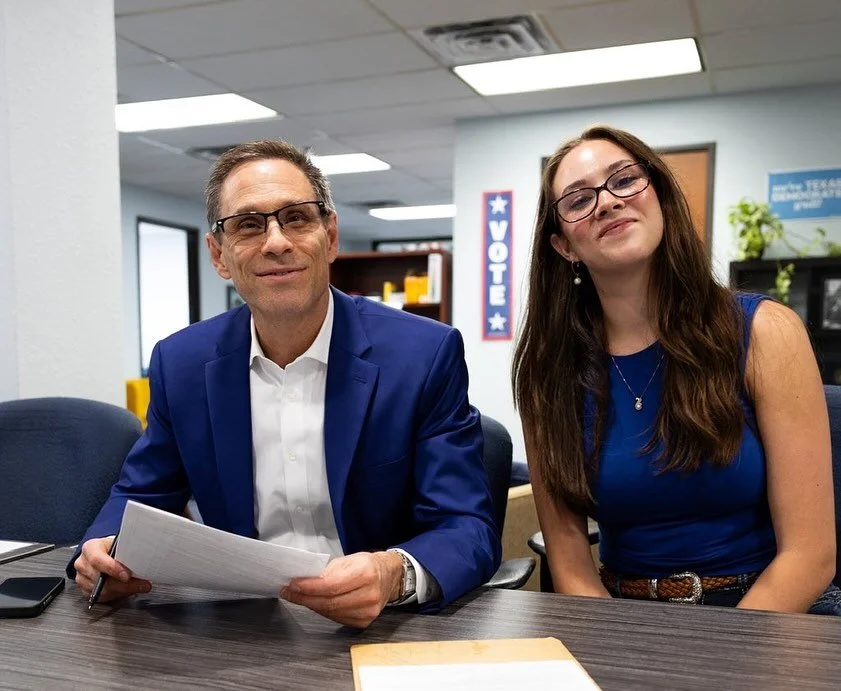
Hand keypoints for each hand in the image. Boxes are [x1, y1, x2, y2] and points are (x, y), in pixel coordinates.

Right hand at [74, 536, 151, 602]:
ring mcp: (82, 578)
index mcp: (90, 548)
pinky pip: (101, 597)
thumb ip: (127, 551)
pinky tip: (126, 589)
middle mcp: (83, 563)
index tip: (127, 576)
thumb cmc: (111, 548)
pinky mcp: (85, 590)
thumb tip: (143, 561)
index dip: (112, 569)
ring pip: (102, 590)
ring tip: (138, 586)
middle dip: (124, 584)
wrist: (102, 553)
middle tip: (142, 584)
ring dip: (123, 590)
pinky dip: (117, 594)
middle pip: (101, 579)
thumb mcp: (119, 543)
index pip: (97, 559)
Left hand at [281, 551, 402, 627]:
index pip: (331, 585)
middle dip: (304, 597)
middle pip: (329, 602)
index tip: (292, 585)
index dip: (309, 587)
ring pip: (331, 612)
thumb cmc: (367, 565)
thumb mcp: (348, 559)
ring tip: (298, 597)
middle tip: (289, 592)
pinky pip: (337, 618)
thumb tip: (303, 581)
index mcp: (366, 573)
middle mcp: (369, 594)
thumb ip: (327, 571)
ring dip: (311, 605)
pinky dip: (323, 611)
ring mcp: (368, 611)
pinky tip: (315, 603)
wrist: (388, 576)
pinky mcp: (364, 622)